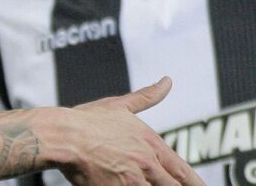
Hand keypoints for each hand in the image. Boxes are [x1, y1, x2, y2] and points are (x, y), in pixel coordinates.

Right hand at [41, 77, 201, 184]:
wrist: (62, 135)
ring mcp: (133, 181)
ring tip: (146, 184)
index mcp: (151, 144)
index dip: (193, 183)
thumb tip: (167, 81)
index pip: (183, 171)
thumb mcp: (120, 106)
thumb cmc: (87, 120)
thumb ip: (147, 96)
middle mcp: (147, 164)